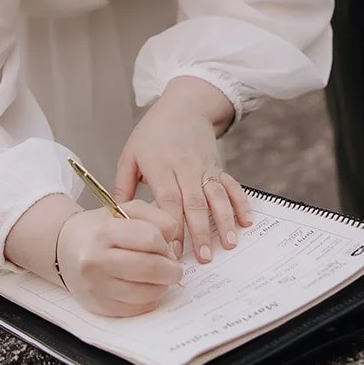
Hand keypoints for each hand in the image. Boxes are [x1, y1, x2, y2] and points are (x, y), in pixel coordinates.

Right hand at [55, 201, 181, 316]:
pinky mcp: (100, 306)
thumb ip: (157, 218)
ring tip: (159, 276)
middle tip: (174, 268)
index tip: (166, 245)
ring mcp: (97, 286)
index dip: (165, 243)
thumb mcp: (127, 210)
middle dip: (172, 269)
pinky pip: (138, 308)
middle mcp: (96, 260)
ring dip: (162, 286)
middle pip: (151, 268)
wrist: (67, 249)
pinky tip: (144, 287)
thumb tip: (174, 245)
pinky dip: (150, 298)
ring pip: (148, 293)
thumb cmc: (100, 229)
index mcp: (105, 232)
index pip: (151, 238)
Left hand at [114, 77, 251, 263]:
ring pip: (217, 196)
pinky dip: (240, 202)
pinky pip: (231, 185)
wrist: (184, 105)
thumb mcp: (130, 154)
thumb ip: (123, 186)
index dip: (172, 226)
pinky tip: (247, 221)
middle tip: (204, 258)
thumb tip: (117, 217)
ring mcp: (204, 167)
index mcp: (161, 167)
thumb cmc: (153, 132)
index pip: (169, 200)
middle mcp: (185, 168)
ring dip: (224, 220)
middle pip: (195, 203)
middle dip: (200, 232)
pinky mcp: (218, 166)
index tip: (173, 251)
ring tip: (229, 244)